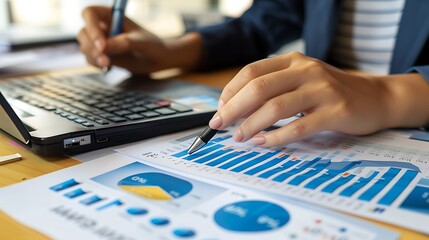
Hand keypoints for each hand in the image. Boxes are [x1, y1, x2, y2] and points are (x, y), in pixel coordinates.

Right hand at [77, 6, 201, 73]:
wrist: (158, 60)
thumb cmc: (152, 46)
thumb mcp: (142, 43)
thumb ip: (124, 43)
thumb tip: (104, 48)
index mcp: (111, 15)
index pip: (90, 14)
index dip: (92, 27)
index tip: (102, 45)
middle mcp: (103, 26)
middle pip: (83, 32)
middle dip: (91, 47)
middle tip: (105, 60)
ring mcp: (100, 41)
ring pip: (84, 46)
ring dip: (93, 57)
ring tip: (108, 64)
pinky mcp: (102, 54)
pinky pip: (90, 58)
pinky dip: (96, 63)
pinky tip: (109, 67)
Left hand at [209, 52, 428, 146]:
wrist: (376, 97)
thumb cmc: (330, 93)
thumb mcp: (301, 81)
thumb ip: (273, 90)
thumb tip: (236, 109)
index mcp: (293, 61)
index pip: (252, 72)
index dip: (231, 91)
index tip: (220, 109)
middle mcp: (306, 70)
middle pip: (258, 87)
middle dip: (233, 108)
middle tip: (219, 125)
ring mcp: (322, 89)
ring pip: (275, 107)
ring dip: (250, 124)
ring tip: (238, 137)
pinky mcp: (336, 111)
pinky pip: (298, 127)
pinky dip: (276, 137)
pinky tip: (263, 143)